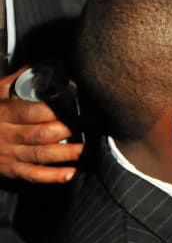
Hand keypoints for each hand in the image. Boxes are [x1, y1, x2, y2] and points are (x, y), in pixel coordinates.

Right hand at [0, 68, 82, 182]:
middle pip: (42, 134)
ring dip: (68, 153)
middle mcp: (7, 135)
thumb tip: (43, 65)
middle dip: (70, 130)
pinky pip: (32, 175)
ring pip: (42, 154)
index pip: (34, 112)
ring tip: (88, 149)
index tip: (80, 106)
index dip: (59, 110)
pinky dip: (52, 176)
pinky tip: (70, 173)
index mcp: (4, 113)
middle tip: (92, 125)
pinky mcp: (10, 170)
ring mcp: (9, 154)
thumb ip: (16, 80)